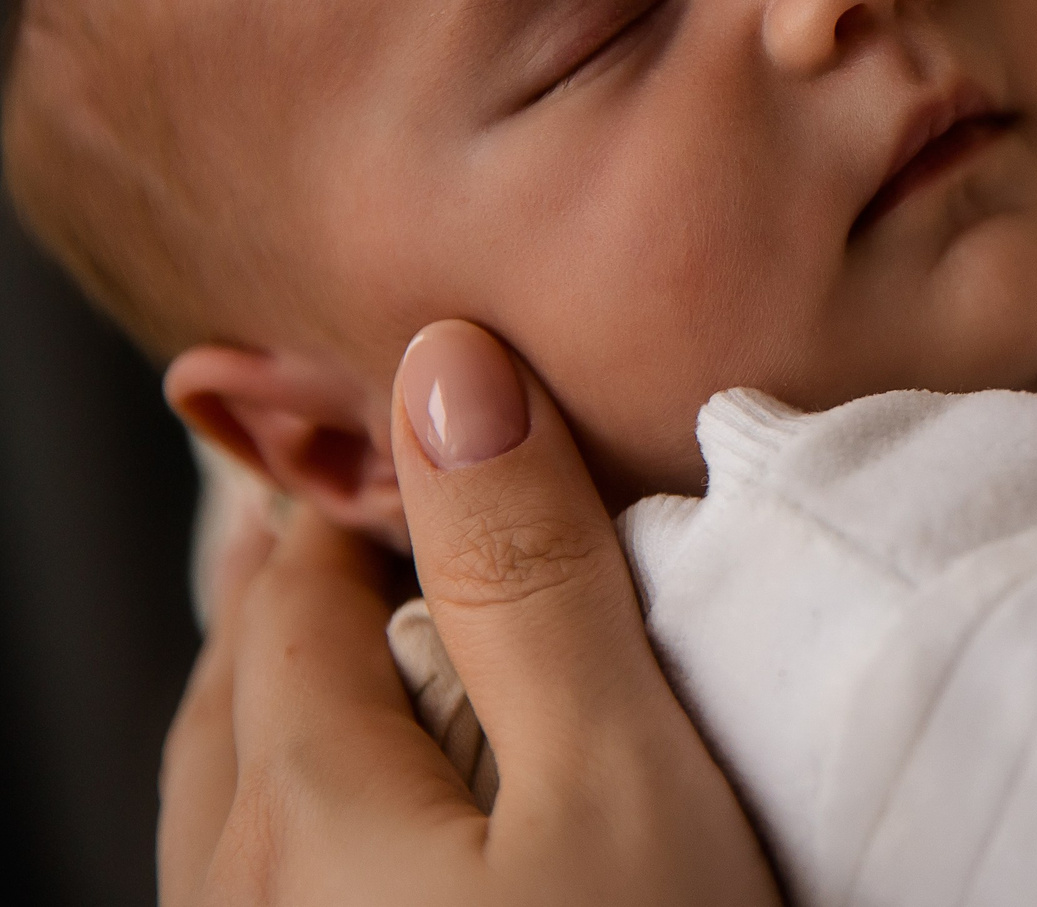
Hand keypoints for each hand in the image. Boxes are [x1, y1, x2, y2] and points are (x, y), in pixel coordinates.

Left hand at [159, 321, 779, 906]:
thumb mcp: (614, 784)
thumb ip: (528, 583)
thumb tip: (450, 368)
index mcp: (296, 803)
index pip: (296, 588)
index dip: (376, 491)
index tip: (457, 429)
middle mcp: (236, 898)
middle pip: (245, 691)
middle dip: (323, 594)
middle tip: (421, 524)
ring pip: (242, 803)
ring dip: (313, 713)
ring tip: (403, 659)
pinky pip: (282, 888)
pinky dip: (326, 816)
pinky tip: (408, 827)